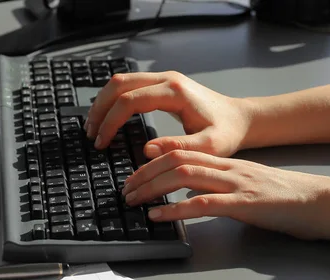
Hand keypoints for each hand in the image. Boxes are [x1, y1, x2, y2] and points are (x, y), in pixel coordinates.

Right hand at [84, 71, 253, 157]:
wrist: (240, 119)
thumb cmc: (227, 132)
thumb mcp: (208, 146)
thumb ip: (178, 147)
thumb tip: (147, 150)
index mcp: (174, 92)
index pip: (129, 100)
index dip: (110, 121)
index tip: (101, 142)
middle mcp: (167, 79)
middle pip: (118, 85)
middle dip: (99, 109)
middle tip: (90, 133)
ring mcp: (164, 79)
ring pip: (120, 82)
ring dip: (103, 102)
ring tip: (94, 126)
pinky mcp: (163, 85)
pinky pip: (129, 86)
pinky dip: (113, 100)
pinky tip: (108, 117)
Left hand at [121, 150, 329, 240]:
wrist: (322, 202)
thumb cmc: (286, 199)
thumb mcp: (245, 187)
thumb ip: (217, 187)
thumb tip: (190, 195)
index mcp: (227, 163)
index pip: (182, 153)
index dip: (153, 161)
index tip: (134, 174)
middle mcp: (228, 169)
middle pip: (176, 161)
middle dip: (145, 174)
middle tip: (125, 189)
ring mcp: (235, 185)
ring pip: (184, 177)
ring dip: (152, 188)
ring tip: (133, 200)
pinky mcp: (244, 204)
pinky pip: (203, 204)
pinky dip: (175, 209)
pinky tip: (157, 215)